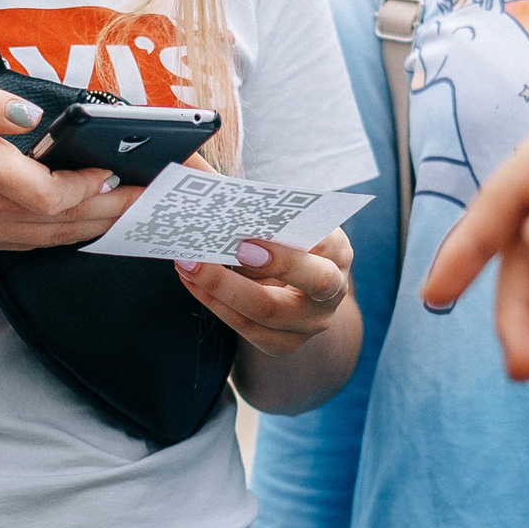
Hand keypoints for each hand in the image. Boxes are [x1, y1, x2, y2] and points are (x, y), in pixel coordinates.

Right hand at [0, 84, 131, 254]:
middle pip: (63, 220)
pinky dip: (71, 233)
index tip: (110, 168)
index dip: (86, 185)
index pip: (47, 192)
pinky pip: (37, 243)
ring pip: (55, 237)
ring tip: (134, 209)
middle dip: (110, 208)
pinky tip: (94, 221)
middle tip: (149, 195)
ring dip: (98, 225)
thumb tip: (34, 117)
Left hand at [176, 227, 353, 355]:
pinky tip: (190, 280)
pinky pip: (246, 328)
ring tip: (190, 262)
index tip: (258, 232)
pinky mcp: (283, 344)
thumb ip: (262, 211)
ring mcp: (310, 323)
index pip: (329, 244)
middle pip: (312, 282)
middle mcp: (333, 292)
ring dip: (223, 285)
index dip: (299, 237)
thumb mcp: (286, 224)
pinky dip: (214, 302)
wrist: (295, 291)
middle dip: (273, 263)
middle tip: (229, 247)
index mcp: (338, 253)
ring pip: (268, 309)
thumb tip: (211, 183)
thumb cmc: (285, 244)